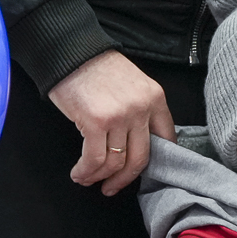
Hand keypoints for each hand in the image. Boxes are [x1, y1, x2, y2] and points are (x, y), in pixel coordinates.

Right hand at [48, 50, 175, 195]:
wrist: (70, 50)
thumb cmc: (95, 67)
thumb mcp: (131, 85)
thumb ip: (139, 111)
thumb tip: (134, 144)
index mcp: (155, 98)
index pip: (166, 139)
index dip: (154, 163)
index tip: (138, 173)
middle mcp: (142, 108)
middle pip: (141, 159)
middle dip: (124, 180)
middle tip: (112, 187)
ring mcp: (120, 116)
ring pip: (116, 163)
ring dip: (99, 177)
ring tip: (87, 179)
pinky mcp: (97, 122)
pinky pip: (95, 159)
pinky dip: (85, 172)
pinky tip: (79, 174)